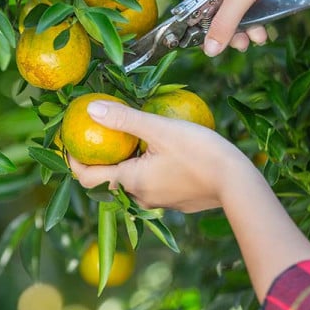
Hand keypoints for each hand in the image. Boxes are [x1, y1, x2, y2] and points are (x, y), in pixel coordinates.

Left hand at [66, 100, 254, 212]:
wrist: (240, 184)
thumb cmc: (200, 153)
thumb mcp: (159, 129)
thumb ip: (124, 119)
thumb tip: (91, 108)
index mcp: (130, 182)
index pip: (87, 177)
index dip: (73, 161)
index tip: (68, 142)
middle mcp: (141, 198)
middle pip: (109, 179)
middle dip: (100, 158)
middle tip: (98, 133)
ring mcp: (161, 202)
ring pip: (133, 181)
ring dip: (126, 162)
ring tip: (129, 137)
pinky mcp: (178, 201)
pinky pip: (153, 184)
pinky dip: (147, 167)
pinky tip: (158, 149)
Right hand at [183, 0, 309, 55]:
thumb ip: (224, 24)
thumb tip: (210, 51)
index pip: (193, 2)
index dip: (208, 24)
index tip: (225, 41)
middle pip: (211, 0)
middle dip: (231, 23)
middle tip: (245, 42)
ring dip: (243, 15)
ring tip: (259, 34)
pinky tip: (262, 13)